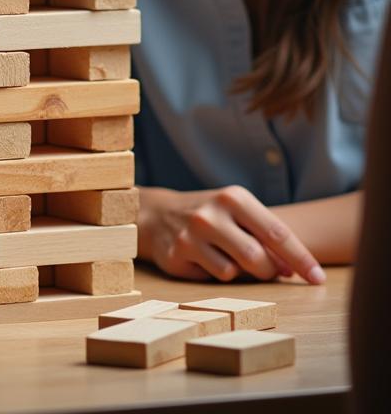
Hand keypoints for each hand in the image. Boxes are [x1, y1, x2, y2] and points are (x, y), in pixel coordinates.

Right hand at [139, 185, 325, 284]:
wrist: (157, 214)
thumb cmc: (211, 216)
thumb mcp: (238, 214)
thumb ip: (265, 237)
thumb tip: (293, 270)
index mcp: (233, 198)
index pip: (277, 233)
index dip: (301, 259)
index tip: (319, 278)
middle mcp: (212, 214)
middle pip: (259, 258)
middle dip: (269, 271)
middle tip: (268, 270)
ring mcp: (192, 234)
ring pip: (235, 272)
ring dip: (241, 273)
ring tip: (229, 257)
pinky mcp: (177, 254)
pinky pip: (213, 278)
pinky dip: (217, 274)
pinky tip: (206, 260)